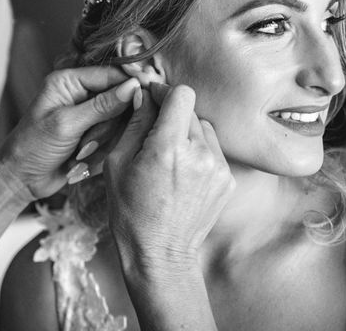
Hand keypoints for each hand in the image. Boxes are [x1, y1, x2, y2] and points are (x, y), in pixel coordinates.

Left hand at [0, 67, 139, 198]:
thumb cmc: (33, 147)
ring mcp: (87, 115)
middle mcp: (80, 94)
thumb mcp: (67, 124)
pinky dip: (102, 149)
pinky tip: (83, 160)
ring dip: (103, 139)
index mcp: (68, 81)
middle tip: (91, 140)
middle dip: (109, 122)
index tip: (150, 90)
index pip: (109, 74)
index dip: (131, 82)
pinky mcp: (92, 133)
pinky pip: (112, 136)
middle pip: (118, 98)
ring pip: (117, 120)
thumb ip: (101, 106)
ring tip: (80, 153)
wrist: (21, 178)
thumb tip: (133, 87)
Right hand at [104, 83, 235, 267]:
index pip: (181, 94)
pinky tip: (182, 172)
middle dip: (171, 116)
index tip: (153, 99)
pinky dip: (198, 152)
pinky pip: (213, 150)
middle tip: (153, 134)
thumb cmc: (131, 212)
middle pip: (191, 111)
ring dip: (186, 133)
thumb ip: (134, 124)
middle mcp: (200, 154)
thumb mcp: (118, 163)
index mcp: (169, 148)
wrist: (160, 253)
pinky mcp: (228, 179)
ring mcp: (219, 168)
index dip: (164, 92)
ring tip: (169, 157)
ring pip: (204, 128)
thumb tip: (142, 95)